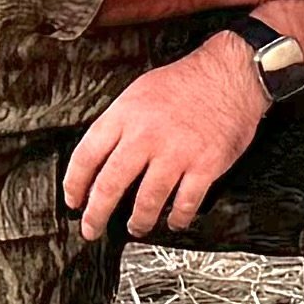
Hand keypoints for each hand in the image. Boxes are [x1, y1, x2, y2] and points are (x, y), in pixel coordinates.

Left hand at [65, 40, 265, 238]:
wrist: (229, 74)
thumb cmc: (185, 82)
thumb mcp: (139, 92)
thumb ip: (119, 124)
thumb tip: (100, 158)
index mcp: (125, 115)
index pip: (86, 156)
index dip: (75, 184)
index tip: (74, 199)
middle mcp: (146, 136)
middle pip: (110, 185)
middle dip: (96, 214)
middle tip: (91, 228)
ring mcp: (176, 153)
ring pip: (146, 201)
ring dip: (138, 221)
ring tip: (136, 227)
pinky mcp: (204, 166)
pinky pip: (185, 203)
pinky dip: (177, 218)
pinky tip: (173, 221)